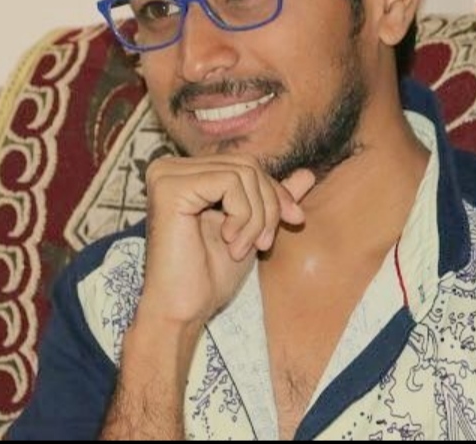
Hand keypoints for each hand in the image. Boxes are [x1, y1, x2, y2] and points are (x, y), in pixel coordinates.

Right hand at [135, 155, 314, 328]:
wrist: (182, 310)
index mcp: (185, 174)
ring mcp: (166, 174)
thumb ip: (272, 198)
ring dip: (256, 217)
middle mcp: (170, 167)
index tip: (294, 220)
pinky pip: (230, 182)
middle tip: (264, 244)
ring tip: (242, 249)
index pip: (246, 165)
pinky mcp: (169, 187)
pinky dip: (243, 215)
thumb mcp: (252, 229)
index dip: (276, 193)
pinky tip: (229, 242)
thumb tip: (308, 173)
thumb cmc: (209, 276)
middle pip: (247, 166)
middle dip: (269, 206)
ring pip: (243, 173)